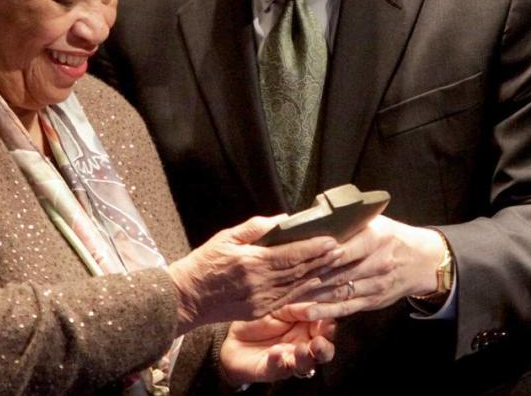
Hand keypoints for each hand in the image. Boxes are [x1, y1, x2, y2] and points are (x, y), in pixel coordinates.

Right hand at [167, 215, 340, 333]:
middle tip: (342, 249)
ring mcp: (261, 301)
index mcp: (251, 263)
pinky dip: (306, 291)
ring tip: (337, 264)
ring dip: (319, 275)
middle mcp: (260, 284)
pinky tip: (317, 283)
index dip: (313, 248)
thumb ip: (255, 228)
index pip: (290, 255)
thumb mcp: (226, 238)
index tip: (331, 240)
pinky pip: (289, 299)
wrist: (188, 297)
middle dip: (322, 260)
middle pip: (299, 271)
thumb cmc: (204, 263)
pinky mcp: (260, 311)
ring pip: (298, 287)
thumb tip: (282, 220)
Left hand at [219, 305, 335, 384]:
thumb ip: (296, 307)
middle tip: (319, 342)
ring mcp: (289, 359)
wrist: (234, 337)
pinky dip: (278, 362)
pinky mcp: (272, 370)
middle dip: (324, 348)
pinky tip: (276, 354)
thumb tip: (316, 303)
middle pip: (324, 351)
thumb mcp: (278, 306)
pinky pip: (278, 369)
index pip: (326, 326)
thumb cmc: (260, 318)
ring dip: (306, 358)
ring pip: (306, 364)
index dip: (329, 324)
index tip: (328, 319)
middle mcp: (304, 345)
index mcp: (308, 326)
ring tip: (301, 349)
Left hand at [282, 216, 448, 320]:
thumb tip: (309, 219)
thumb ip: (345, 223)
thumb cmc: (388, 235)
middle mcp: (377, 263)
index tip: (296, 258)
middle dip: (309, 277)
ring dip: (311, 296)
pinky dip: (324, 311)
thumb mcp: (372, 222)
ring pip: (339, 292)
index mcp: (376, 238)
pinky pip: (345, 307)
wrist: (420, 260)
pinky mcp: (372, 300)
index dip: (320, 255)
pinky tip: (304, 312)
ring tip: (284, 298)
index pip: (343, 248)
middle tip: (280, 281)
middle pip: (337, 272)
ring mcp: (375, 284)